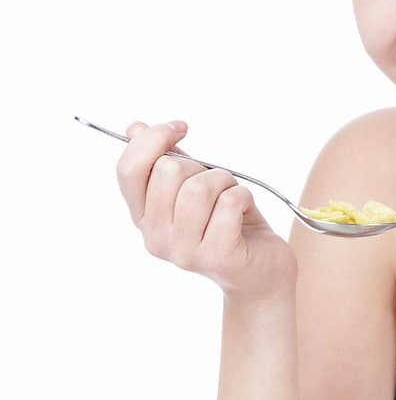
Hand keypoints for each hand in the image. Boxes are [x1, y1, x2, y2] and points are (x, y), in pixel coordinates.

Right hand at [116, 120, 298, 303]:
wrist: (261, 271)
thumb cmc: (228, 224)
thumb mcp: (194, 186)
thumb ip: (166, 160)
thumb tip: (134, 128)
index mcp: (143, 217)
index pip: (129, 170)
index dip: (153, 139)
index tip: (180, 128)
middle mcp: (156, 237)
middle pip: (167, 171)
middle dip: (200, 166)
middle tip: (217, 184)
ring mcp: (183, 250)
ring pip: (199, 187)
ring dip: (224, 181)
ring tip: (231, 196)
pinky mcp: (216, 256)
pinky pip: (229, 202)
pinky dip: (243, 196)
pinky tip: (244, 211)